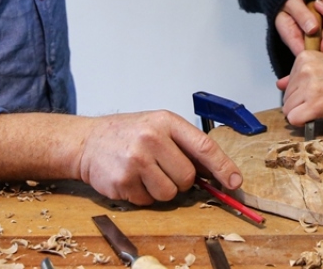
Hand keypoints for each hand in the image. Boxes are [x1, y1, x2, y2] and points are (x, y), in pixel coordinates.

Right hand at [75, 111, 241, 205]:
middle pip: (187, 177)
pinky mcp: (122, 181)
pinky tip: (131, 178)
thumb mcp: (157, 127)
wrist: (87, 141)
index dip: (223, 167)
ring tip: (145, 172)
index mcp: (165, 122)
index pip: (203, 146)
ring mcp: (135, 161)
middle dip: (180, 180)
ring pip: (169, 194)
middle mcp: (151, 139)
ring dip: (161, 190)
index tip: (234, 181)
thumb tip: (216, 173)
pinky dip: (143, 195)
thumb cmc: (127, 134)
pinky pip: (148, 201)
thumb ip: (185, 146)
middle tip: (163, 168)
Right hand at [274, 0, 322, 55]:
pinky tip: (321, 0)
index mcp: (293, 38)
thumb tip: (313, 29)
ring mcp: (320, 32)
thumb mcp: (290, 3)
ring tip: (317, 0)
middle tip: (318, 4)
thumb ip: (301, 15)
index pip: (310, 53)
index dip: (322, 49)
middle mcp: (308, 39)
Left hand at [276, 52, 322, 125]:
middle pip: (286, 98)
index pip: (286, 85)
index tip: (317, 91)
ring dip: (302, 113)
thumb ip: (298, 76)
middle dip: (300, 104)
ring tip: (322, 106)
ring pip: (288, 110)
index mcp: (304, 58)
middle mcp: (304, 70)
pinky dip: (303, 122)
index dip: (300, 93)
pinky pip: (294, 119)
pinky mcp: (315, 104)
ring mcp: (309, 87)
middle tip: (321, 100)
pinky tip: (318, 115)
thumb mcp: (322, 69)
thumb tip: (279, 84)